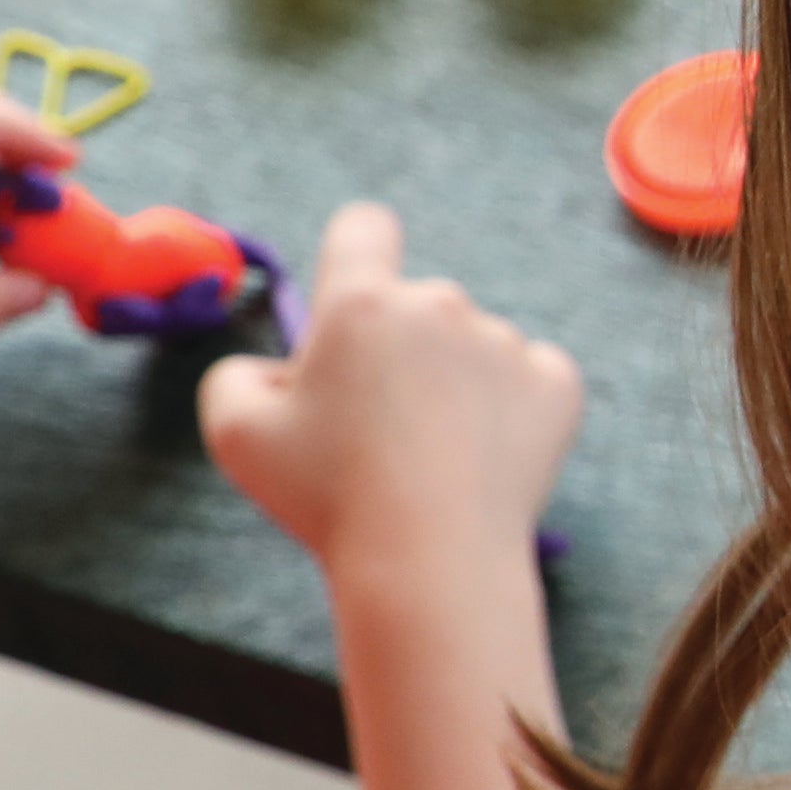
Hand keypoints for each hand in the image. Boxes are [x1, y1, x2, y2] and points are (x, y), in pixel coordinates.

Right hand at [199, 201, 581, 591]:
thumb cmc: (325, 498)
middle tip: (374, 431)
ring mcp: (505, 343)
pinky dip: (509, 410)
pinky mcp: (555, 386)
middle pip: (413, 307)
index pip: (363, 228)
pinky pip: (528, 379)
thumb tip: (277, 371)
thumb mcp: (234, 433)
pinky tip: (481, 458)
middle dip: (394, 351)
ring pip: (470, 348)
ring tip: (430, 459)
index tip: (353, 302)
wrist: (428, 561)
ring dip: (452, 385)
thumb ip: (238, 376)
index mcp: (362, 303)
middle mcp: (439, 304)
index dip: (354, 255)